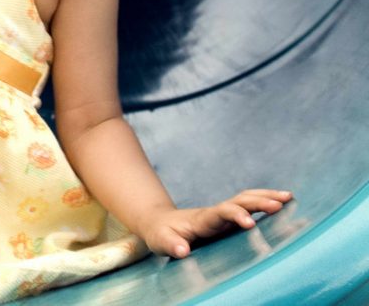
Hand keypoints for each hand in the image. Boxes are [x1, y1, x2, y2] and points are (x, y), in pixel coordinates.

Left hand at [141, 189, 292, 258]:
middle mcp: (215, 212)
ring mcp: (222, 213)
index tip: (250, 224)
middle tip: (281, 204)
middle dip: (258, 201)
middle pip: (238, 201)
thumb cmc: (161, 235)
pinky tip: (281, 202)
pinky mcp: (227, 218)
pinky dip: (264, 201)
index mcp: (202, 219)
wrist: (159, 223)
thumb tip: (182, 251)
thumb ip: (171, 245)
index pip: (220, 213)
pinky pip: (248, 205)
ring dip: (265, 196)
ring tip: (289, 197)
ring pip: (245, 199)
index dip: (235, 215)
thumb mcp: (161, 241)